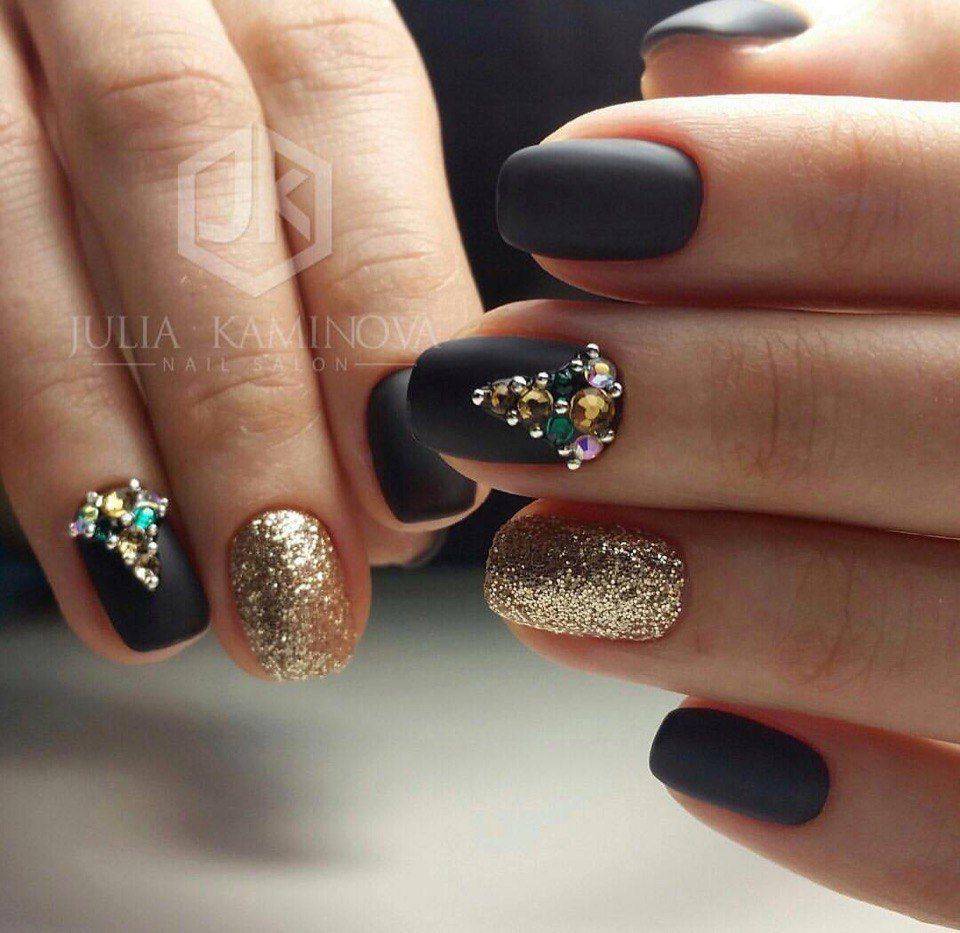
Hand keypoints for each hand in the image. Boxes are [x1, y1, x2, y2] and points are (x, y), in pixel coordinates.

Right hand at [0, 0, 482, 678]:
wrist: (57, 50)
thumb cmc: (219, 144)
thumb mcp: (301, 162)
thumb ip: (356, 283)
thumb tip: (399, 507)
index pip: (344, 97)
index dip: (383, 307)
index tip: (420, 497)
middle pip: (176, 147)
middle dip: (243, 402)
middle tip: (298, 595)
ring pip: (8, 200)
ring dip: (93, 441)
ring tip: (167, 610)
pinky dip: (15, 423)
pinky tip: (79, 548)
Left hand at [407, 0, 959, 922]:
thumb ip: (896, 80)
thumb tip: (698, 57)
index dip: (766, 188)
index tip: (552, 186)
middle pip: (943, 418)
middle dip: (686, 399)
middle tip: (479, 387)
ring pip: (941, 639)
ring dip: (716, 601)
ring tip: (529, 570)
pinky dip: (851, 818)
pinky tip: (699, 759)